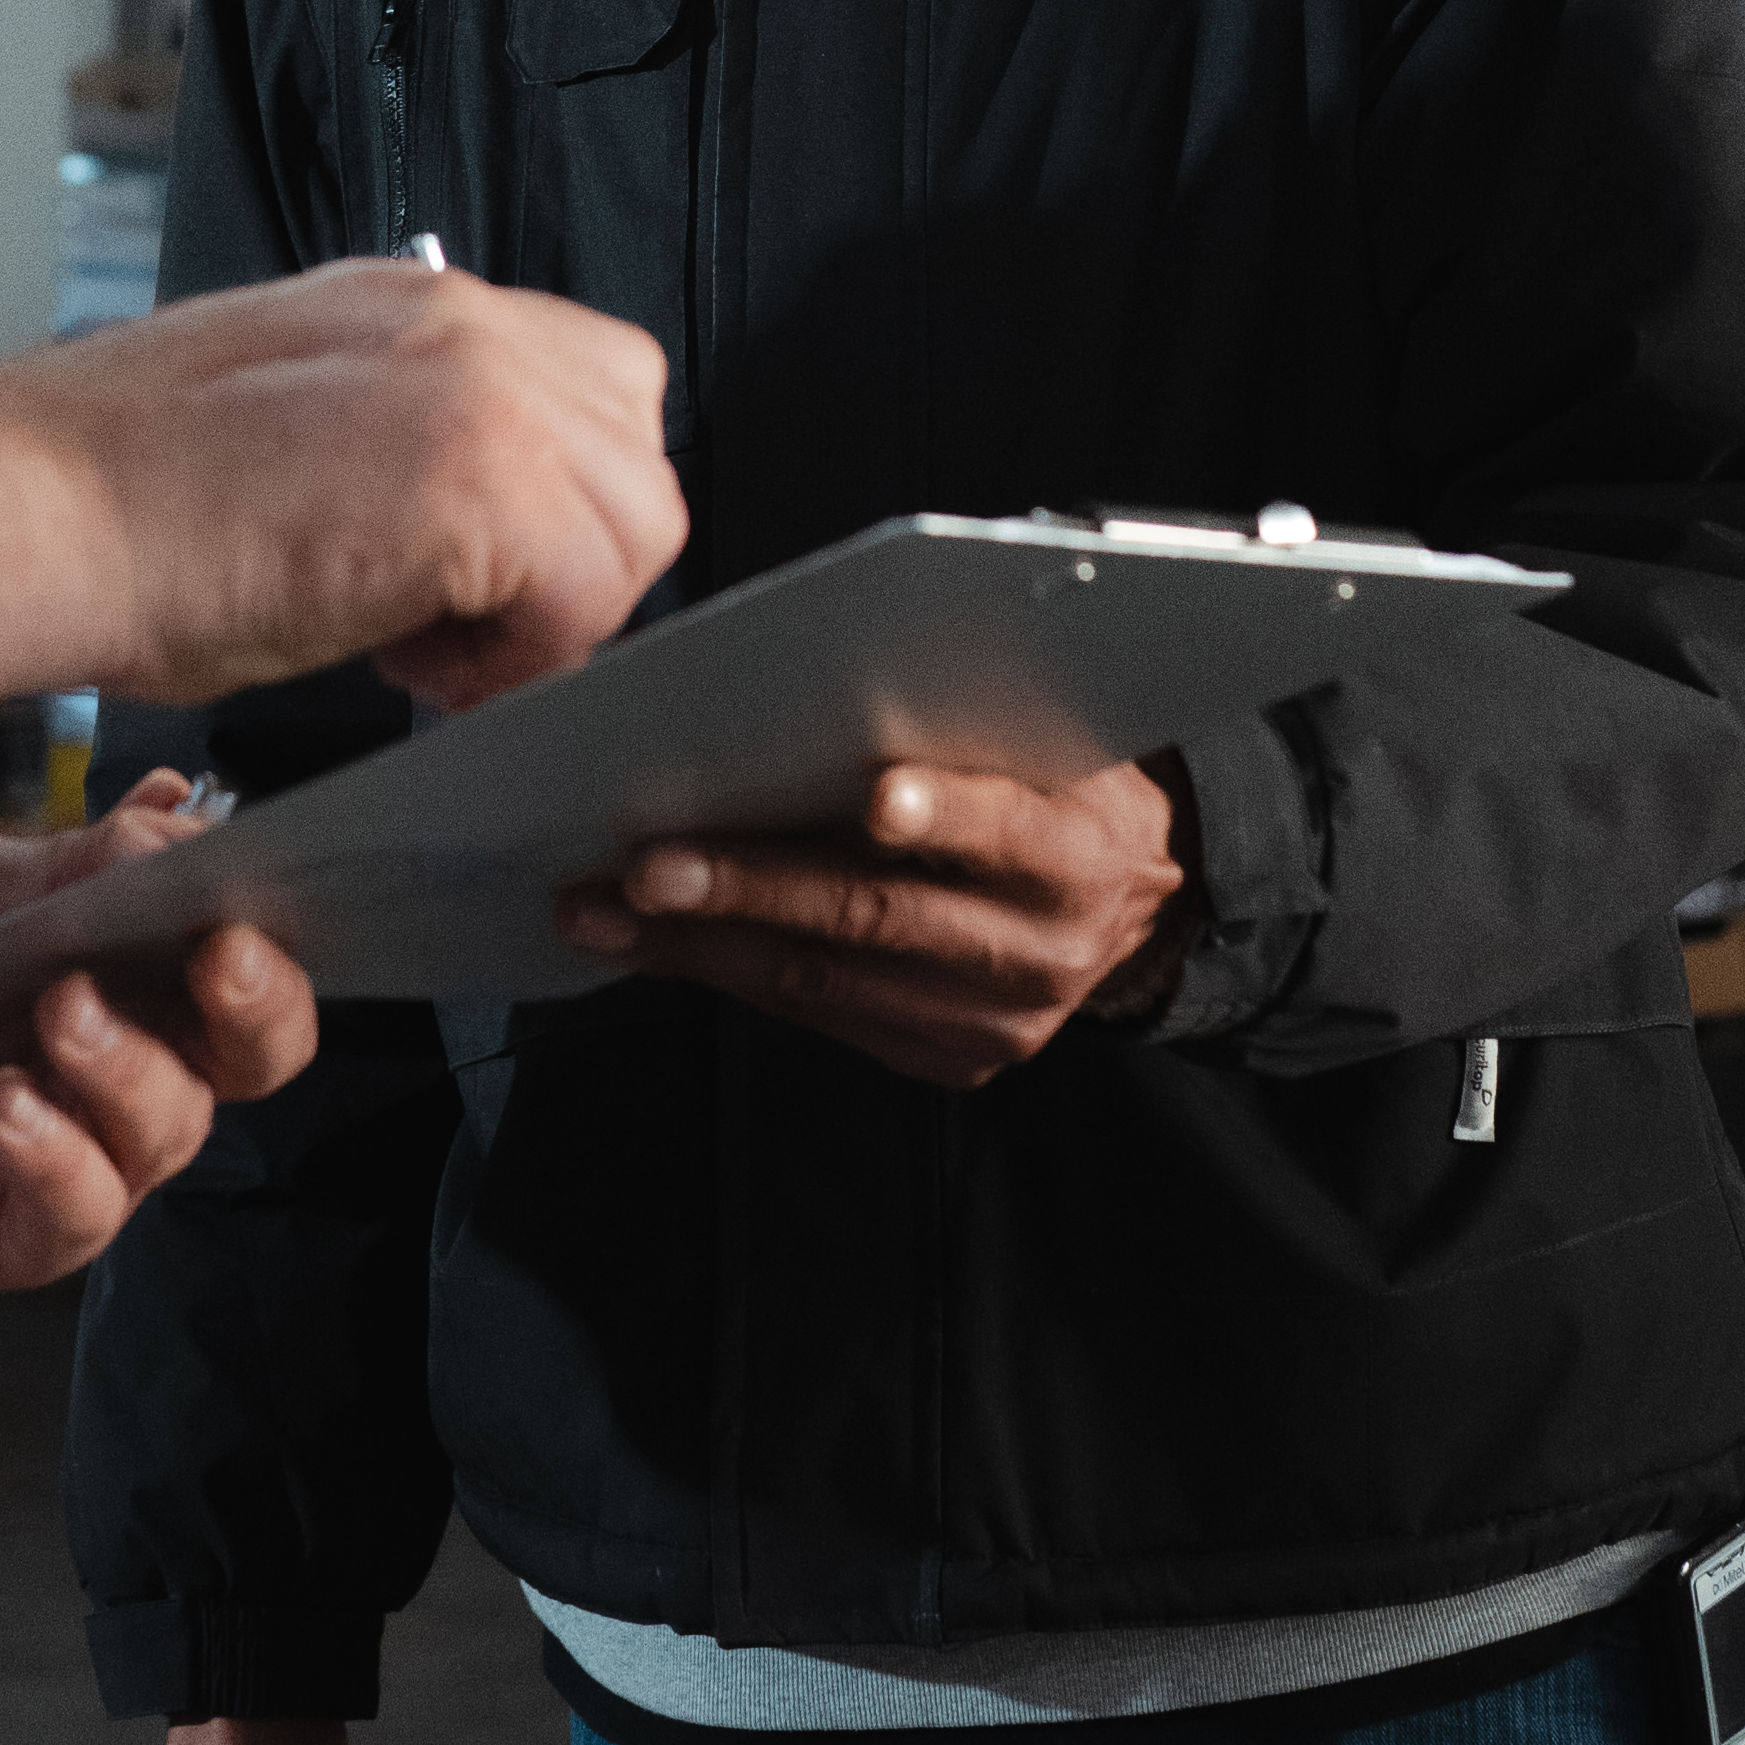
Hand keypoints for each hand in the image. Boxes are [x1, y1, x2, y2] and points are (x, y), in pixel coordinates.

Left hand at [0, 777, 313, 1275]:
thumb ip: (76, 861)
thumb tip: (179, 811)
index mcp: (147, 961)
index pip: (257, 960)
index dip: (273, 943)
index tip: (239, 912)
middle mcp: (142, 1058)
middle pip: (257, 1053)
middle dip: (253, 1009)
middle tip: (210, 959)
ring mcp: (92, 1148)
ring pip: (172, 1128)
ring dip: (126, 1068)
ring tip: (53, 1016)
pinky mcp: (27, 1228)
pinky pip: (83, 1210)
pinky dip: (55, 1155)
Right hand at [9, 255, 683, 712]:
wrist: (27, 507)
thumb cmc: (110, 497)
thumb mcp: (286, 424)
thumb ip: (398, 441)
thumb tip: (467, 533)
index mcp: (412, 305)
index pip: (592, 386)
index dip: (552, 503)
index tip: (470, 572)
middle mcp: (460, 323)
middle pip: (637, 452)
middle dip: (573, 562)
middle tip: (450, 620)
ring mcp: (480, 389)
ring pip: (637, 522)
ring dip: (552, 610)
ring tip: (423, 641)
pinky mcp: (478, 478)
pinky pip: (590, 592)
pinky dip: (520, 656)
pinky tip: (410, 659)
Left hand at [557, 751, 1191, 1081]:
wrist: (1137, 903)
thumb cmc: (1062, 789)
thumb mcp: (1044, 741)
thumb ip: (959, 726)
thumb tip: (822, 686)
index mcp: (1076, 853)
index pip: (1008, 828)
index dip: (942, 814)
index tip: (875, 798)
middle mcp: (1038, 948)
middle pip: (881, 918)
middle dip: (753, 890)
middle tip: (650, 865)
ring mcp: (991, 1020)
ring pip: (828, 981)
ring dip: (701, 945)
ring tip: (607, 908)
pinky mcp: (948, 1058)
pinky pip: (821, 1015)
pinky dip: (729, 973)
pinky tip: (655, 942)